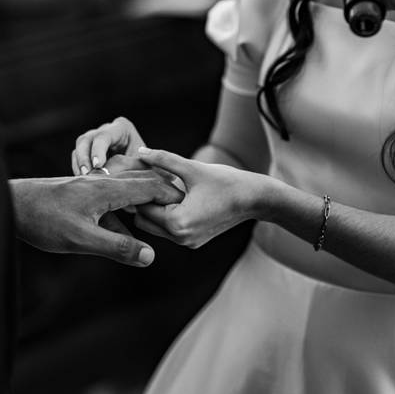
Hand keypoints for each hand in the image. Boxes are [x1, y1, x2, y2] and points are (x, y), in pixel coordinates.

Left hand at [10, 169, 183, 265]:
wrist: (10, 204)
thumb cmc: (42, 219)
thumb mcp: (81, 239)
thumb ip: (117, 248)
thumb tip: (151, 256)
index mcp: (108, 190)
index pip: (150, 187)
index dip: (172, 196)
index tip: (191, 205)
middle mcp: (101, 184)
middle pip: (141, 184)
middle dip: (162, 196)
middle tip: (183, 207)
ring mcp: (90, 190)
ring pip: (125, 193)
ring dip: (143, 204)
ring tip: (160, 217)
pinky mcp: (79, 198)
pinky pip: (110, 203)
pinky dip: (123, 213)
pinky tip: (123, 229)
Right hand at [72, 117, 145, 174]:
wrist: (146, 172)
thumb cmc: (146, 166)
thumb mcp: (141, 164)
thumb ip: (126, 166)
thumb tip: (105, 172)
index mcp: (121, 128)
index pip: (104, 136)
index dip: (98, 150)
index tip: (98, 166)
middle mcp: (106, 130)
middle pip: (87, 139)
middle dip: (84, 157)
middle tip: (86, 174)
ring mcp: (96, 139)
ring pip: (79, 146)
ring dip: (79, 163)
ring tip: (84, 179)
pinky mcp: (90, 150)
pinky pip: (77, 156)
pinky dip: (78, 167)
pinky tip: (83, 179)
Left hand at [133, 147, 274, 248]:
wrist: (255, 199)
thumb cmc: (226, 182)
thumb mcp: (192, 168)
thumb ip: (163, 159)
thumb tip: (140, 151)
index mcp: (178, 223)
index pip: (142, 208)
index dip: (139, 191)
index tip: (139, 174)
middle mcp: (180, 238)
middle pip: (144, 221)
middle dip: (144, 202)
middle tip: (149, 181)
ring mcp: (187, 242)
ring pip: (154, 227)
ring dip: (155, 209)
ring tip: (163, 187)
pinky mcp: (193, 241)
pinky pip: (168, 230)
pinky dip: (166, 215)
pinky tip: (173, 196)